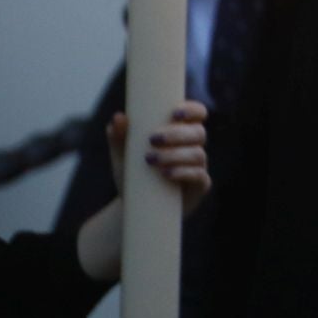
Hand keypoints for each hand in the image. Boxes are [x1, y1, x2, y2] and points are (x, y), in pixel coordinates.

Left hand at [80, 102, 211, 281]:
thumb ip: (119, 137)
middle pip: (198, 132)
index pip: (198, 113)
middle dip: (177, 134)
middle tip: (152, 139)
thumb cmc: (133, 175)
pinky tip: (166, 174)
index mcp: (181, 132)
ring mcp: (198, 167)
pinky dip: (183, 173)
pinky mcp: (199, 186)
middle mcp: (194, 147)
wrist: (136, 208)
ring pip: (197, 154)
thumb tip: (118, 117)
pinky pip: (199, 176)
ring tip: (151, 160)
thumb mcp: (122, 156)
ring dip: (175, 155)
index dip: (192, 110)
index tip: (174, 113)